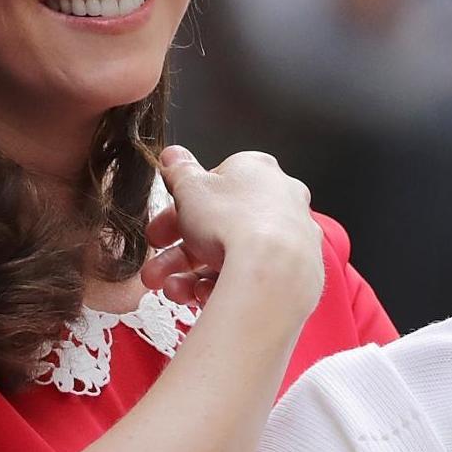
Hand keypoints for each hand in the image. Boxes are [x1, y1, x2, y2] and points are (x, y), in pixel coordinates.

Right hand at [140, 146, 322, 309]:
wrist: (272, 271)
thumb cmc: (235, 222)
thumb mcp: (190, 189)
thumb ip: (178, 171)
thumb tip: (173, 155)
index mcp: (256, 172)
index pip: (212, 188)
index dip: (179, 211)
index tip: (161, 231)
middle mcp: (280, 201)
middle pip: (218, 227)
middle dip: (178, 252)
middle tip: (155, 269)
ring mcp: (291, 238)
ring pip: (232, 257)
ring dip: (193, 275)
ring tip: (173, 289)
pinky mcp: (296, 272)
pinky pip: (251, 278)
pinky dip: (224, 287)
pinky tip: (203, 296)